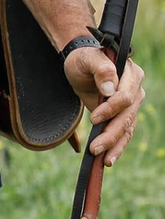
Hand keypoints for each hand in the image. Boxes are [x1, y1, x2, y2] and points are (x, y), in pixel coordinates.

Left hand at [64, 45, 145, 164]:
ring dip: (115, 145)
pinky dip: (117, 147)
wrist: (82, 66)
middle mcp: (135, 90)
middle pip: (127, 116)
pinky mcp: (124, 116)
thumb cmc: (84, 60)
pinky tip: (108, 160)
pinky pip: (124, 133)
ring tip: (104, 160)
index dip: (111, 109)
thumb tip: (109, 89)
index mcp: (131, 73)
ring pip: (127, 128)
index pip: (125, 96)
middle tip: (95, 148)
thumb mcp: (88, 58)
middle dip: (111, 133)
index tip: (94, 118)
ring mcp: (132, 105)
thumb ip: (101, 69)